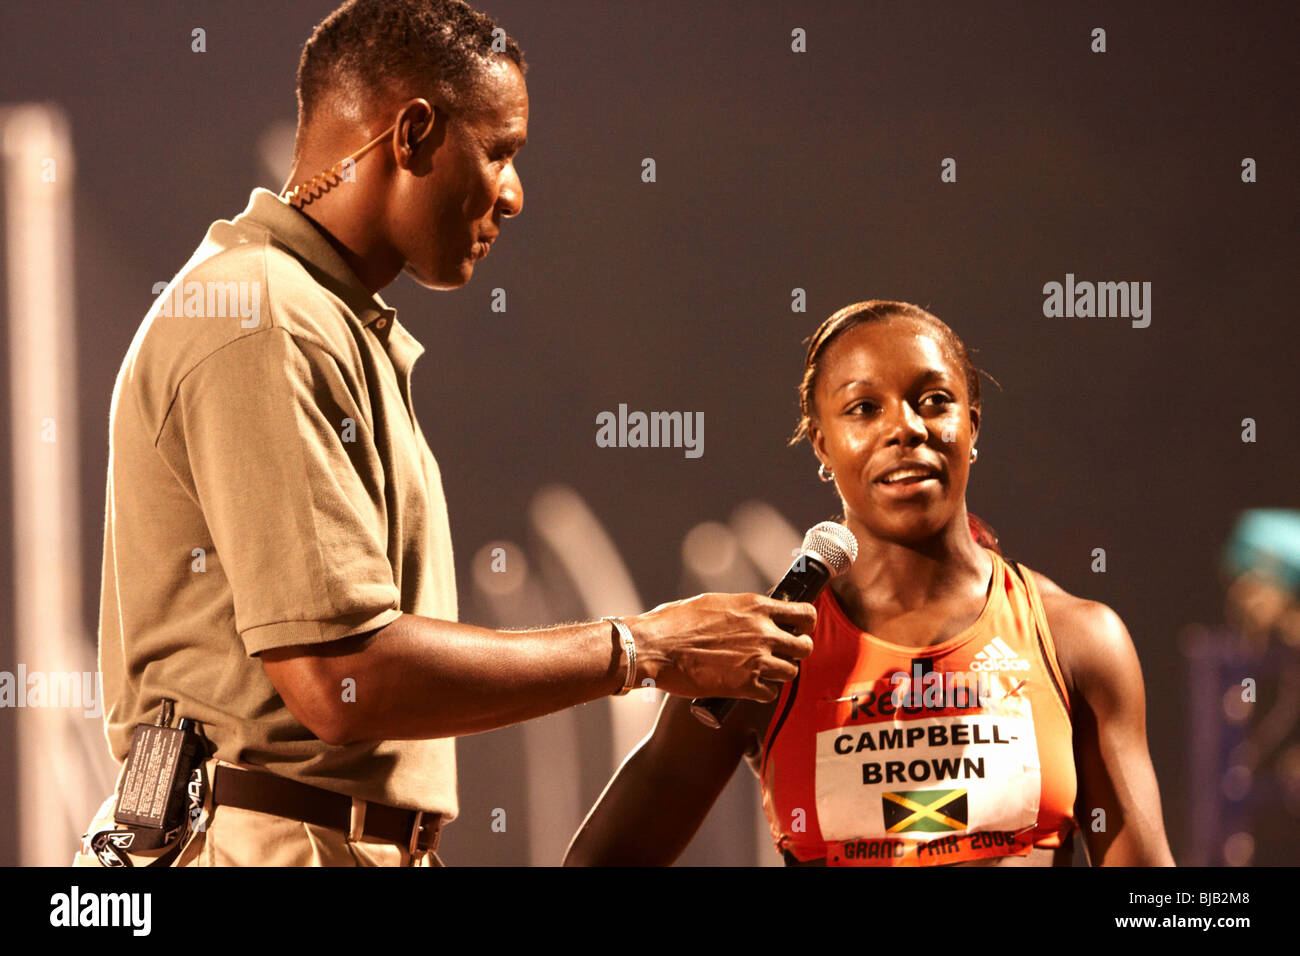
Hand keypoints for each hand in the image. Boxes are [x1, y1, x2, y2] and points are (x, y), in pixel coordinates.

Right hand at [627, 593, 814, 701]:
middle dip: (795, 651)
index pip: (805, 614)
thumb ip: (740, 611)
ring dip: (779, 672)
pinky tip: (749, 686)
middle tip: (781, 654)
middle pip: (805, 646)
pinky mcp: (745, 686)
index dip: (805, 624)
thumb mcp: (713, 604)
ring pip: (791, 671)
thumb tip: (752, 614)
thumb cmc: (674, 623)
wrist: (654, 648)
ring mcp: (757, 660)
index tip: (798, 628)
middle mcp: (763, 632)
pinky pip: (771, 693)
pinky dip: (763, 692)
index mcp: (755, 606)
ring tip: (762, 671)